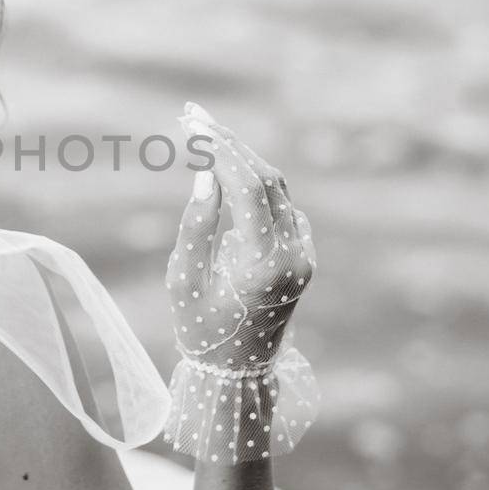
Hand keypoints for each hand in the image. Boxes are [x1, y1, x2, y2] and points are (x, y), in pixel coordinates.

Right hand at [167, 103, 315, 376]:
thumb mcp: (183, 278)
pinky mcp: (304, 255)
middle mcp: (293, 256)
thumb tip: (209, 173)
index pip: (249, 187)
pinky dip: (255, 181)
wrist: (239, 373)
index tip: (191, 124)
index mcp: (263, 264)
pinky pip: (282, 205)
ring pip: (278, 188)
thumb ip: (196, 223)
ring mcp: (305, 255)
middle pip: (267, 179)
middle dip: (231, 143)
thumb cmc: (200, 329)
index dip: (221, 149)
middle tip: (194, 116)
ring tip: (206, 134)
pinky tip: (227, 168)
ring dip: (243, 158)